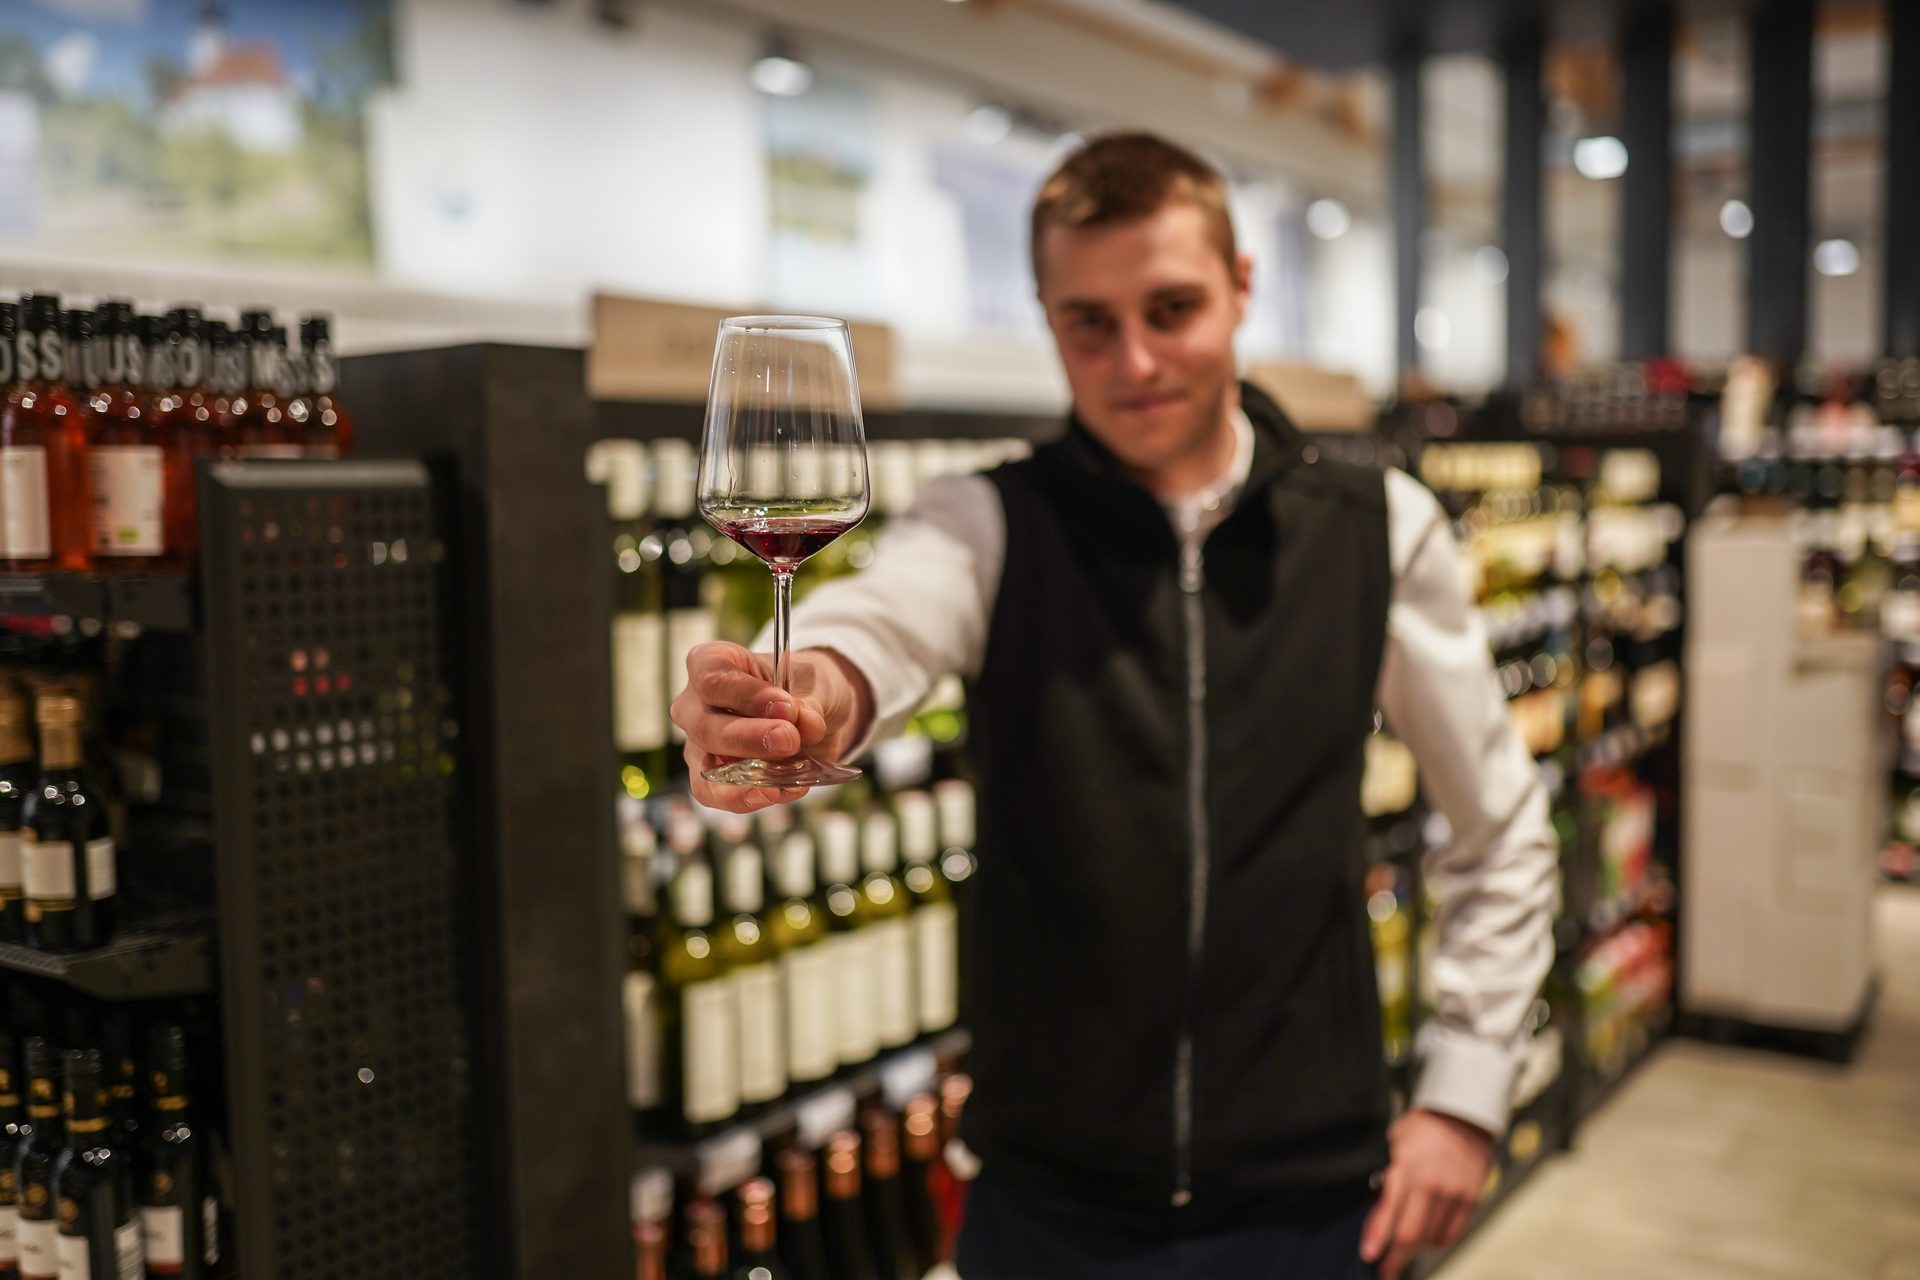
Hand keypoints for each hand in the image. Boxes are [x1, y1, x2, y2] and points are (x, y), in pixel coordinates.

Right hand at [669, 641, 872, 812]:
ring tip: (783, 781)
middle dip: (749, 738)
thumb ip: (808, 702)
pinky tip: (782, 791)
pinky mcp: (712, 777)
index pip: (713, 679)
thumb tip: (805, 725)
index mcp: (711, 662)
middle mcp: (695, 703)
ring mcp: (699, 743)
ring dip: (745, 778)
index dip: (747, 696)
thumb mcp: (813, 683)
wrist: (813, 714)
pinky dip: (749, 798)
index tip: (786, 707)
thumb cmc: (802, 686)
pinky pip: (716, 795)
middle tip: (790, 740)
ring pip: (705, 768)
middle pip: (705, 726)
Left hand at [1360, 1109, 1494, 1277]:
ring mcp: (1453, 1193)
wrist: (1463, 1113)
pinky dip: (1438, 1241)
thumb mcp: (1393, 1143)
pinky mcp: (1470, 1199)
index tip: (1368, 1254)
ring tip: (1404, 1251)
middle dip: (1395, 1257)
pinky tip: (1428, 1240)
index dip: (1377, 1237)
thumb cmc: (1423, 1126)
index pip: (1389, 1211)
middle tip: (1385, 1269)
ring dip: (1416, 1250)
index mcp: (1406, 1166)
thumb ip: (1386, 1175)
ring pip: (1432, 1238)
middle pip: (1411, 1234)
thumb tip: (1377, 1207)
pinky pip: (1453, 1233)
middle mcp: (1431, 1184)